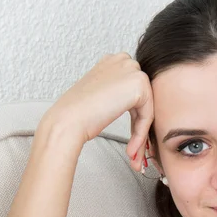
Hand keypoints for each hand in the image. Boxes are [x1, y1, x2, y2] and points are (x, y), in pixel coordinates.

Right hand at [40, 52, 153, 170]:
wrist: (68, 119)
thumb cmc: (78, 113)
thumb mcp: (101, 96)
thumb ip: (119, 94)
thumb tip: (137, 107)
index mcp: (113, 61)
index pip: (133, 92)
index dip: (133, 118)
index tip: (130, 140)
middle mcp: (124, 61)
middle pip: (143, 100)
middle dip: (139, 127)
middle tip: (133, 151)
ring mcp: (132, 70)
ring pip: (146, 109)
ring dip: (140, 134)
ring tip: (132, 155)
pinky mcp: (139, 84)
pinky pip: (148, 115)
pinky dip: (141, 134)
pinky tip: (131, 149)